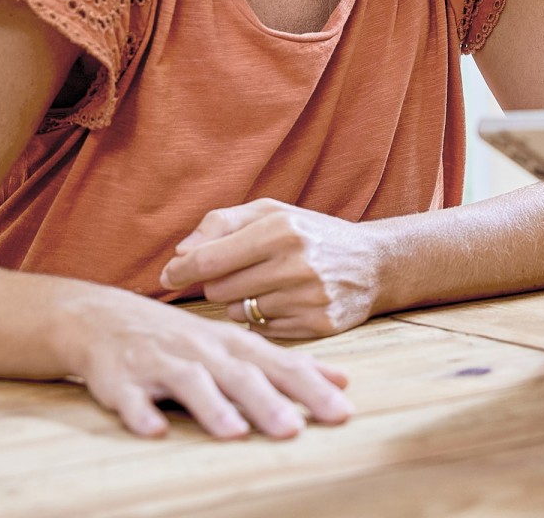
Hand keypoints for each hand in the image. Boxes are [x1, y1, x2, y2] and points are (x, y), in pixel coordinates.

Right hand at [57, 289, 351, 438]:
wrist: (105, 317)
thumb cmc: (184, 338)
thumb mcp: (237, 345)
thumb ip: (287, 364)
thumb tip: (342, 380)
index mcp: (234, 345)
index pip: (280, 366)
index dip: (312, 389)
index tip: (342, 412)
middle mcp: (202, 351)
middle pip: (240, 376)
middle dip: (267, 402)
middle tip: (294, 431)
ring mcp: (161, 363)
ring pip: (190, 384)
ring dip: (212, 408)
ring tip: (234, 433)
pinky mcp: (121, 379)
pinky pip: (131, 398)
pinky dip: (141, 413)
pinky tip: (153, 431)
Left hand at [159, 199, 384, 338]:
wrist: (375, 263)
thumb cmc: (312, 233)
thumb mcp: (272, 212)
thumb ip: (222, 223)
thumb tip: (180, 253)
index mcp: (281, 229)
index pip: (209, 259)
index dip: (181, 270)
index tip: (168, 276)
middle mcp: (296, 263)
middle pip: (219, 289)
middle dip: (220, 282)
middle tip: (240, 272)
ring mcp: (309, 297)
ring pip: (239, 313)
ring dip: (242, 302)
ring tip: (268, 285)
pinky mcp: (318, 325)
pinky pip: (263, 331)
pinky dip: (265, 319)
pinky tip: (284, 302)